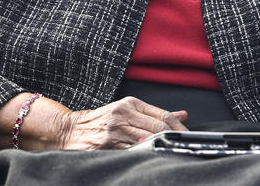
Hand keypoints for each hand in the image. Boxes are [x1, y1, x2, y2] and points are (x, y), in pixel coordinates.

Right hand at [58, 96, 187, 149]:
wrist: (70, 130)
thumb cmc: (100, 121)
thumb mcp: (126, 111)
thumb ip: (153, 114)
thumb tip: (182, 115)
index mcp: (130, 103)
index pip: (162, 114)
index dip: (179, 126)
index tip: (189, 135)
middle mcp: (124, 113)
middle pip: (159, 126)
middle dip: (176, 137)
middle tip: (186, 145)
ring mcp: (116, 128)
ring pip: (149, 138)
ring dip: (163, 146)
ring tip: (174, 151)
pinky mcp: (109, 143)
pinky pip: (134, 150)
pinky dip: (146, 153)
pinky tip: (153, 156)